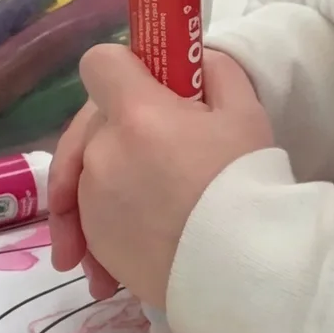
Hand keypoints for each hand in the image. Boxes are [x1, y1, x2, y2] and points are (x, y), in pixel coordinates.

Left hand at [47, 47, 273, 311]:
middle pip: (90, 124)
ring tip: (147, 209)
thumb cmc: (247, 184)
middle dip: (117, 128)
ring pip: (87, 174)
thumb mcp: (246, 113)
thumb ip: (216, 74)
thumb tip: (198, 63)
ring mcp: (93, 200)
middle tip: (160, 149)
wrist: (241, 269)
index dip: (121, 69)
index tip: (145, 86)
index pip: (100, 64)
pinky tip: (135, 236)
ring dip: (110, 181)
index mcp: (136, 113)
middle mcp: (102, 152)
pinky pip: (88, 220)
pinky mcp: (94, 240)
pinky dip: (102, 227)